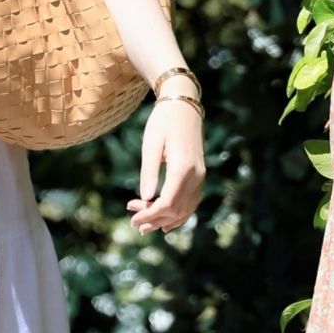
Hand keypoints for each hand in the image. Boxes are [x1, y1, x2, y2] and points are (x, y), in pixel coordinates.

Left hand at [127, 98, 205, 234]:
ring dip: (165, 220)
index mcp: (183, 168)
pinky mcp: (199, 175)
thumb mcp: (151, 145)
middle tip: (133, 222)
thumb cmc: (163, 122)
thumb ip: (149, 172)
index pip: (168, 203)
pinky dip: (178, 214)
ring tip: (144, 225)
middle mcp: (196, 175)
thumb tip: (145, 198)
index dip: (150, 215)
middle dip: (154, 219)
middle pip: (176, 210)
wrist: (183, 106)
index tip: (133, 220)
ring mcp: (200, 176)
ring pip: (186, 209)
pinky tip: (166, 223)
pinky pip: (191, 202)